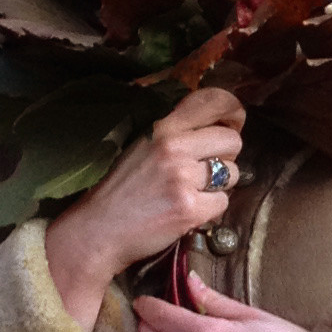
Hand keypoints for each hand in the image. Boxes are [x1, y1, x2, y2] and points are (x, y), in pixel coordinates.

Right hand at [39, 90, 243, 329]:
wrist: (98, 230)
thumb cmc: (120, 189)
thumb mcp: (141, 146)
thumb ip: (174, 132)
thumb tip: (215, 124)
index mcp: (162, 127)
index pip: (212, 100)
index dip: (232, 110)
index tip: (233, 122)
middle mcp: (174, 147)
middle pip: (232, 140)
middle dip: (226, 156)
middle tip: (204, 171)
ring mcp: (183, 178)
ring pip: (233, 173)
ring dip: (219, 185)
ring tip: (192, 192)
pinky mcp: (190, 208)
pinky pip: (223, 203)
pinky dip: (210, 210)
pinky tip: (188, 211)